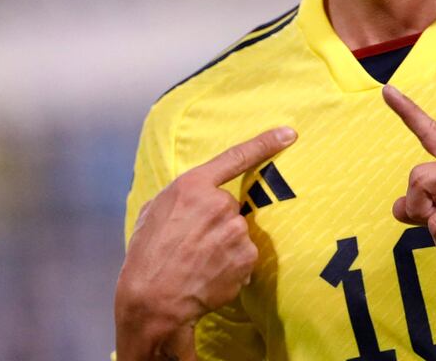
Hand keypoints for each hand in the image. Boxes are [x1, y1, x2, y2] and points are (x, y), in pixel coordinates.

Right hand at [115, 126, 296, 358]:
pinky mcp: (247, 256)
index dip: (265, 143)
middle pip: (230, 207)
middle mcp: (219, 203)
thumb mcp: (153, 213)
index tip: (289, 133)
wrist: (154, 301)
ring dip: (224, 246)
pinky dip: (231, 266)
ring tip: (198, 263)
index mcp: (193, 186)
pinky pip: (244, 256)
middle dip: (216, 223)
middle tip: (192, 245)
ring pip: (238, 232)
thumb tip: (194, 197)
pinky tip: (209, 275)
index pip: (236, 157)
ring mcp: (236, 230)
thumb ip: (180, 197)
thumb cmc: (147, 256)